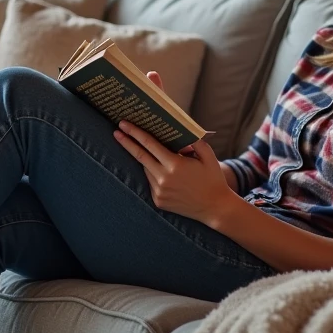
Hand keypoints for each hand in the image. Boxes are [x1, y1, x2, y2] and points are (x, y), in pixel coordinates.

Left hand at [112, 71, 234, 226]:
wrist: (215, 208)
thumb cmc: (213, 179)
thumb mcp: (207, 155)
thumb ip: (194, 141)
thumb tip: (181, 131)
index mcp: (175, 164)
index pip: (149, 144)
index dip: (135, 133)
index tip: (123, 124)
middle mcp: (163, 178)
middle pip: (140, 156)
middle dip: (126, 142)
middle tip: (116, 131)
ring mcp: (159, 191)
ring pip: (146, 169)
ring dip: (146, 160)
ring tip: (153, 155)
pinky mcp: (158, 201)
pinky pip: (151, 182)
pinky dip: (154, 174)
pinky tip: (163, 173)